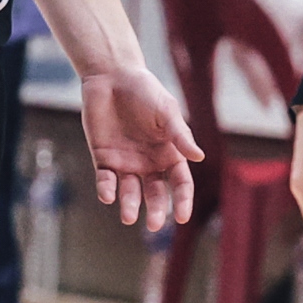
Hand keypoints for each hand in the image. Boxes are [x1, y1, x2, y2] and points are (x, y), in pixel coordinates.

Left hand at [80, 63, 201, 230]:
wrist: (112, 76)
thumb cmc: (145, 91)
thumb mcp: (167, 111)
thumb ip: (180, 135)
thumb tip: (199, 158)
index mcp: (169, 153)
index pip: (180, 182)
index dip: (183, 200)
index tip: (183, 217)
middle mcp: (149, 162)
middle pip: (155, 193)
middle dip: (156, 210)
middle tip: (154, 225)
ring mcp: (126, 162)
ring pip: (129, 191)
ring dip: (129, 205)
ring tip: (128, 216)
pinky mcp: (103, 157)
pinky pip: (105, 179)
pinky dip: (106, 189)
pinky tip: (108, 195)